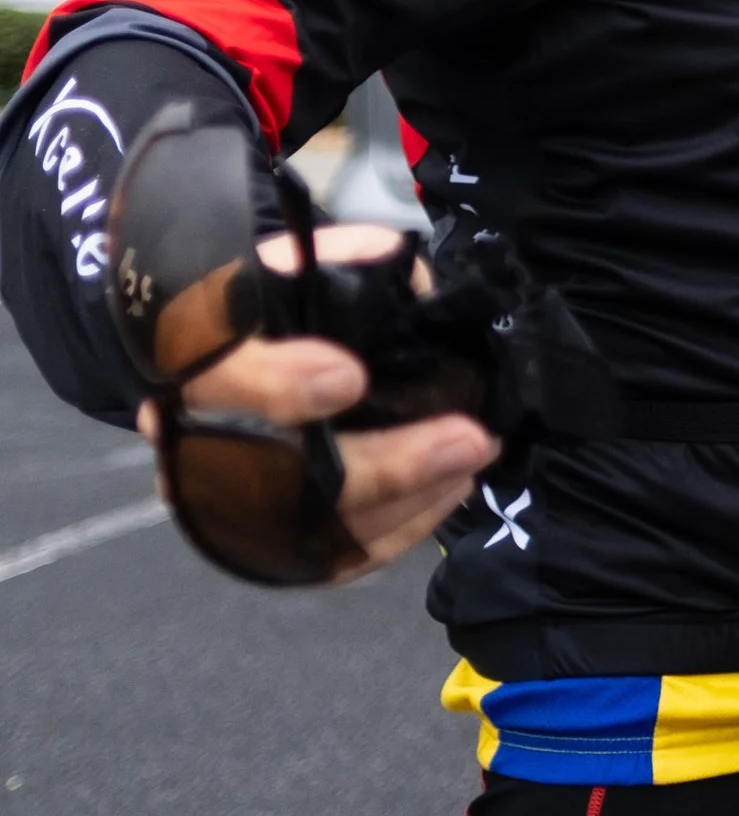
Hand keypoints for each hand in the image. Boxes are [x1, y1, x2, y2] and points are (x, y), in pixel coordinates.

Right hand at [138, 222, 499, 576]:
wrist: (232, 348)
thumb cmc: (266, 299)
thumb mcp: (296, 260)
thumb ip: (347, 261)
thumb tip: (401, 275)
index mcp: (185, 356)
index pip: (213, 377)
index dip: (275, 386)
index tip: (349, 378)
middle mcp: (191, 437)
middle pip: (279, 478)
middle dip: (382, 465)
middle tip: (466, 439)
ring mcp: (223, 496)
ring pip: (313, 526)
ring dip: (407, 498)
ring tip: (476, 455)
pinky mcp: (262, 536)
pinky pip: (330, 555)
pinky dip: (399, 529)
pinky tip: (452, 488)